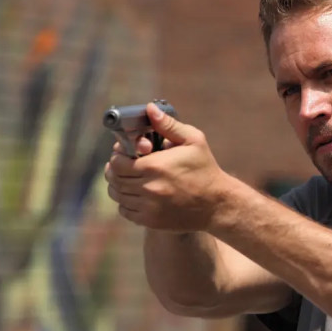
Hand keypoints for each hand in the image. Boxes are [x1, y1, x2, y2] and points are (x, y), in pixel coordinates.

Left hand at [104, 103, 227, 231]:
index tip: (124, 155)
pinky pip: (126, 211)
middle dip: (115, 171)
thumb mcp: (194, 141)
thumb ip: (169, 125)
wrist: (217, 204)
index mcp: (155, 166)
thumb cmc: (205, 169)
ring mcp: (149, 207)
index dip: (117, 157)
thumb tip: (149, 109)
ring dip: (119, 186)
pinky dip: (126, 203)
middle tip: (123, 166)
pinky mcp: (151, 221)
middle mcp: (148, 188)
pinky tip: (137, 196)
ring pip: (118, 196)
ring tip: (128, 180)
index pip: (117, 163)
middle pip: (114, 180)